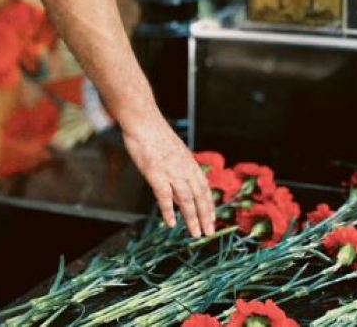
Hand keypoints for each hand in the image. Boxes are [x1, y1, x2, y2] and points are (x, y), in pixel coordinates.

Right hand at [124, 119, 215, 238]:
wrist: (144, 121)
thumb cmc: (155, 136)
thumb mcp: (174, 152)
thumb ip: (178, 170)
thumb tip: (178, 190)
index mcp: (190, 164)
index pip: (204, 188)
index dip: (209, 205)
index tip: (213, 219)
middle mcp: (185, 169)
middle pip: (199, 197)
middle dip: (205, 216)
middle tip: (209, 232)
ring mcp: (171, 172)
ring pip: (186, 200)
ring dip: (192, 218)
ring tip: (195, 234)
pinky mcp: (156, 174)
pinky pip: (164, 197)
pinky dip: (168, 211)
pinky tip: (171, 223)